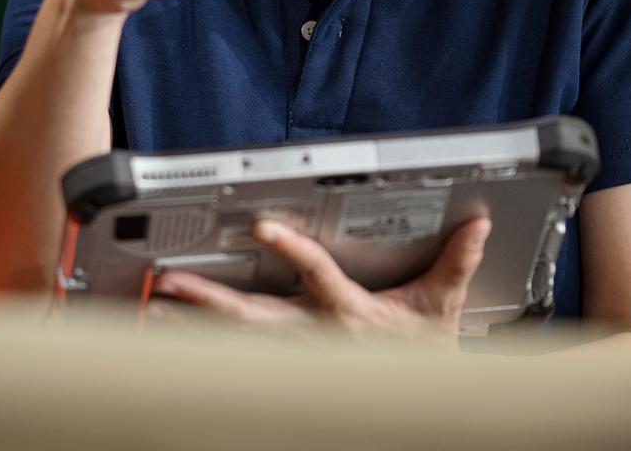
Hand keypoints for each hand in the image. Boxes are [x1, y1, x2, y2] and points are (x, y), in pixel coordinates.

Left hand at [151, 215, 492, 347]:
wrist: (422, 405)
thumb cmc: (425, 353)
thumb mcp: (443, 308)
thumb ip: (456, 263)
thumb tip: (477, 225)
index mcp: (351, 316)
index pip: (318, 275)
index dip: (291, 249)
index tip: (263, 224)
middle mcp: (315, 337)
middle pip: (255, 318)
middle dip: (211, 302)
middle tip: (171, 284)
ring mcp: (296, 355)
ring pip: (235, 342)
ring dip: (193, 327)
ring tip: (152, 311)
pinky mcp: (285, 366)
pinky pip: (236, 356)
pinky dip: (201, 346)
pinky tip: (170, 333)